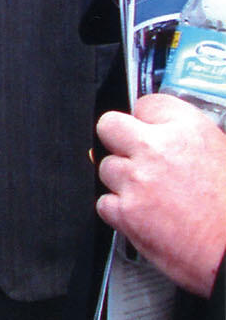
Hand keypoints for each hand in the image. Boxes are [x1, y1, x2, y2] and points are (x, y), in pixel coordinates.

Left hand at [95, 92, 225, 295]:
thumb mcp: (221, 155)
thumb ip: (186, 140)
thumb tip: (158, 134)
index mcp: (187, 130)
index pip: (146, 104)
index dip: (147, 120)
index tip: (150, 130)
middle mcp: (157, 149)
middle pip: (109, 126)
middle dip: (118, 140)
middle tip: (135, 156)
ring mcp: (137, 180)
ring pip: (105, 167)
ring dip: (122, 180)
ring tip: (151, 195)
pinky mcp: (126, 212)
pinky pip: (104, 202)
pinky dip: (119, 210)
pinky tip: (144, 215)